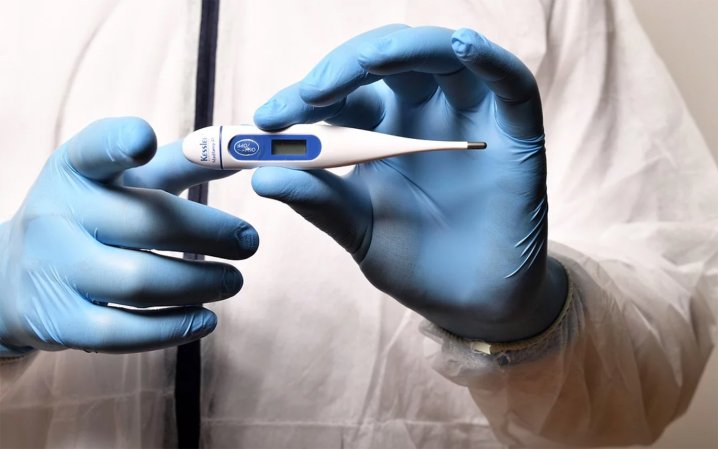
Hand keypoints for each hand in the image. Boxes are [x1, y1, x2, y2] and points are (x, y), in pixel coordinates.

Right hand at [0, 117, 257, 355]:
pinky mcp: (57, 321)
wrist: (14, 276)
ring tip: (234, 281)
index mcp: (76, 170)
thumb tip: (244, 150)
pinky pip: (122, 332)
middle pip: (144, 224)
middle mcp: (56, 215)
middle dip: (210, 234)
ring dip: (200, 284)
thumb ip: (181, 164)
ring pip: (139, 283)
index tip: (146, 139)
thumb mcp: (124, 181)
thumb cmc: (94, 216)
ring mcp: (51, 270)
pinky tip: (207, 319)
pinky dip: (172, 329)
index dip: (119, 143)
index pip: (94, 150)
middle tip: (250, 242)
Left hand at [251, 25, 565, 340]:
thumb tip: (262, 177)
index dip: (303, 97)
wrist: (471, 303)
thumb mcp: (359, 232)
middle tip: (311, 94)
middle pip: (386, 62)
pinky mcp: (515, 133)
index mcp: (379, 133)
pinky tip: (461, 46)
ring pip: (441, 56)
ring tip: (370, 60)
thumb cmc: (414, 263)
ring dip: (403, 49)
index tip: (266, 121)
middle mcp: (422, 115)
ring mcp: (469, 119)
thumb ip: (319, 202)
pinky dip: (489, 59)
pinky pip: (510, 84)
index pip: (340, 94)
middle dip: (345, 67)